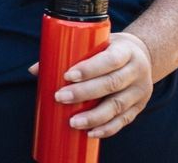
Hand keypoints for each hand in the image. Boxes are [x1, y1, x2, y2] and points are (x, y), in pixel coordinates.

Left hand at [30, 32, 153, 137]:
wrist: (142, 55)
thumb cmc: (108, 50)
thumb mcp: (95, 45)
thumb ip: (67, 55)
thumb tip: (34, 70)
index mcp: (125, 51)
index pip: (110, 59)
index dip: (90, 68)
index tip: (67, 76)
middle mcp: (136, 70)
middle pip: (112, 83)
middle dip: (84, 93)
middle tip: (60, 98)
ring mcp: (140, 90)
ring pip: (117, 105)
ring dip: (94, 117)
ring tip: (73, 122)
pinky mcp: (139, 106)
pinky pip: (124, 120)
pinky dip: (107, 128)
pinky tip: (91, 133)